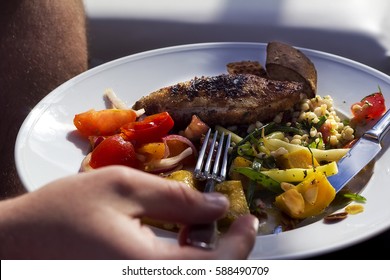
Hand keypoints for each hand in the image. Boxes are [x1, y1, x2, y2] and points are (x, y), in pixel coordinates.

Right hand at [0, 166, 257, 258]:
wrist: (18, 243)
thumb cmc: (63, 212)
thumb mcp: (123, 188)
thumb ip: (176, 196)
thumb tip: (217, 203)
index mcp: (148, 270)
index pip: (218, 267)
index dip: (241, 244)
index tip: (249, 219)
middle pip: (208, 276)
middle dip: (227, 251)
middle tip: (227, 220)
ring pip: (190, 275)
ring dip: (207, 256)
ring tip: (200, 223)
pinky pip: (168, 275)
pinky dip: (184, 259)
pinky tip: (178, 238)